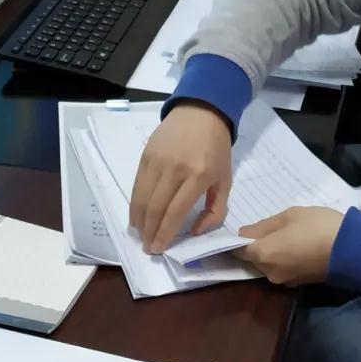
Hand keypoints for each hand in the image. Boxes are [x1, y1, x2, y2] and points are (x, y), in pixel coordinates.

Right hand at [129, 104, 232, 253]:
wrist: (201, 112)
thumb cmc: (216, 149)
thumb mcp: (226, 179)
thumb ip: (216, 210)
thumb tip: (195, 232)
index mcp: (198, 175)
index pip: (175, 211)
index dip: (165, 233)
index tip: (159, 249)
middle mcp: (175, 168)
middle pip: (156, 208)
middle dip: (149, 232)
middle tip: (148, 248)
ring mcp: (158, 161)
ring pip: (142, 198)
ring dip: (139, 221)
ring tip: (141, 235)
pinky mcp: (146, 155)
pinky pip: (137, 185)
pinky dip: (134, 204)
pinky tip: (136, 217)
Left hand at [236, 207, 343, 286]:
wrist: (352, 249)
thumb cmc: (318, 226)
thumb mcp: (289, 216)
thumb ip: (262, 226)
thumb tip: (243, 234)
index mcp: (263, 255)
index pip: (238, 250)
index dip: (238, 240)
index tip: (245, 230)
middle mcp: (269, 273)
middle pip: (253, 259)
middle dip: (257, 246)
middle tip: (272, 228)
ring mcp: (284, 280)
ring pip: (269, 265)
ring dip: (272, 253)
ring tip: (287, 235)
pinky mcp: (298, 283)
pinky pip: (283, 269)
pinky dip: (284, 259)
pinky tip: (296, 246)